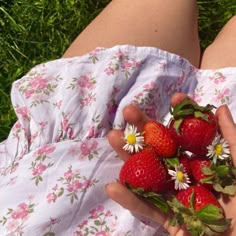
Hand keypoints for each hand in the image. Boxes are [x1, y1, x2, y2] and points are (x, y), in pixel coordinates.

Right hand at [106, 93, 235, 235]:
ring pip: (148, 174)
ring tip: (112, 137)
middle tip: (128, 111)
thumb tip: (218, 108)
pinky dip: (129, 199)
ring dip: (128, 157)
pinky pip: (147, 208)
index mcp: (205, 163)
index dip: (182, 115)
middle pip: (161, 150)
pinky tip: (112, 187)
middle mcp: (186, 175)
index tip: (175, 98)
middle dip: (145, 130)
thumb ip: (232, 140)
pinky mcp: (167, 218)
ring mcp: (174, 196)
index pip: (190, 135)